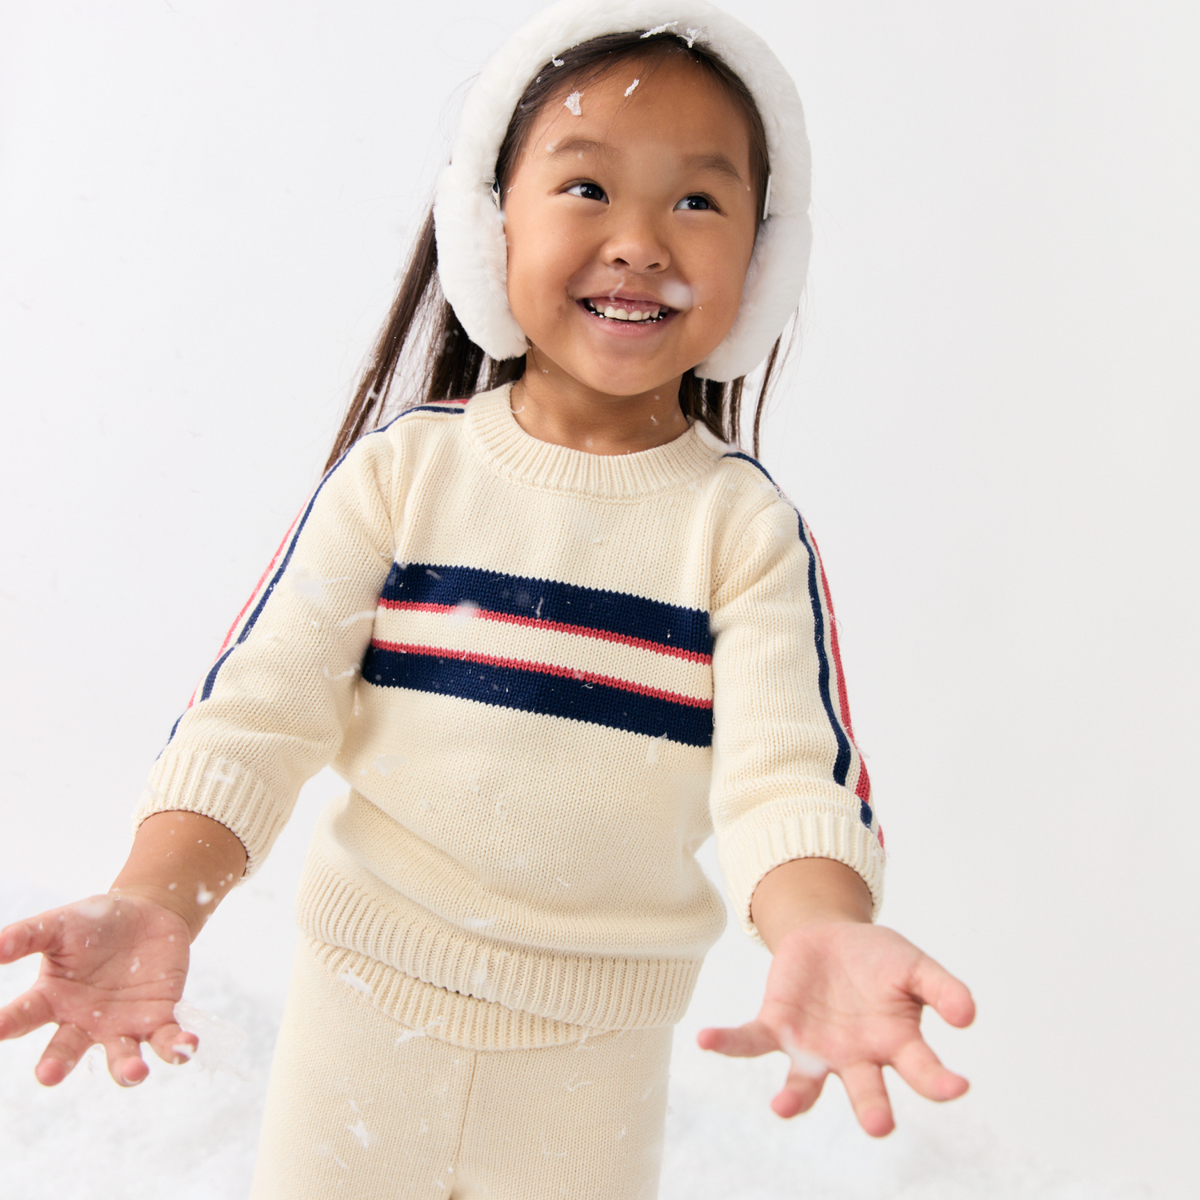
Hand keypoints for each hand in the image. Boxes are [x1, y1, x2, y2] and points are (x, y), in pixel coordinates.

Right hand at [0, 893, 197, 1087]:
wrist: (147, 914)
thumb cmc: (94, 923)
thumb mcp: (59, 924)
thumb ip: (28, 935)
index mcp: (52, 1000)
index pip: (22, 1017)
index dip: (5, 1024)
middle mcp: (82, 1023)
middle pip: (66, 1051)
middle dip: (57, 1064)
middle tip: (48, 1075)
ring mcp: (121, 1025)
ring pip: (121, 1057)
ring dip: (127, 1069)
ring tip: (134, 1071)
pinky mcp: (158, 1018)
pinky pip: (166, 1039)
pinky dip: (177, 1047)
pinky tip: (186, 1046)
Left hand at [696, 921, 974, 1135]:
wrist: (831, 936)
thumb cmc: (879, 960)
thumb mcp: (914, 965)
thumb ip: (941, 988)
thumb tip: (968, 1016)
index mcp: (896, 1043)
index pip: (923, 1069)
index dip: (939, 1080)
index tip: (957, 1086)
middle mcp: (856, 1058)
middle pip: (866, 1091)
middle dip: (873, 1109)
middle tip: (880, 1125)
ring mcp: (814, 1049)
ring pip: (805, 1083)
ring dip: (795, 1097)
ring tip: (783, 1106)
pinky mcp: (777, 1027)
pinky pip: (750, 1040)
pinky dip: (727, 1042)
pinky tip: (705, 1039)